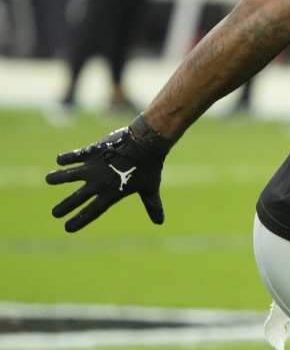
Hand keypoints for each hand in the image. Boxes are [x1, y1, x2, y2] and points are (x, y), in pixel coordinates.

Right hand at [46, 115, 172, 231]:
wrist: (147, 142)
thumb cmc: (150, 166)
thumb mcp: (150, 188)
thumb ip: (152, 205)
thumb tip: (160, 222)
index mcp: (112, 193)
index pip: (92, 212)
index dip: (80, 220)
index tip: (67, 228)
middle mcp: (99, 182)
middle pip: (77, 198)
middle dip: (65, 206)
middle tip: (54, 213)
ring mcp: (94, 167)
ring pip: (70, 175)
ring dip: (58, 178)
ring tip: (48, 179)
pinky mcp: (93, 151)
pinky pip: (76, 155)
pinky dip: (67, 157)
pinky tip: (59, 160)